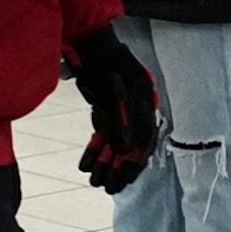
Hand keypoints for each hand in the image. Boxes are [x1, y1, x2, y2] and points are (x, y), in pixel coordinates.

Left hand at [65, 25, 158, 193]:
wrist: (90, 43)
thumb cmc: (105, 62)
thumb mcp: (115, 91)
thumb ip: (121, 119)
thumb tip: (125, 149)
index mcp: (145, 104)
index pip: (144, 142)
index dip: (134, 164)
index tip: (124, 182)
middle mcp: (136, 110)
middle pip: (129, 146)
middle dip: (117, 168)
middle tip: (106, 188)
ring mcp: (121, 110)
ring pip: (114, 143)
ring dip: (104, 163)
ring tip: (94, 181)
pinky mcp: (106, 108)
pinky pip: (103, 133)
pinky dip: (94, 148)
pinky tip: (85, 164)